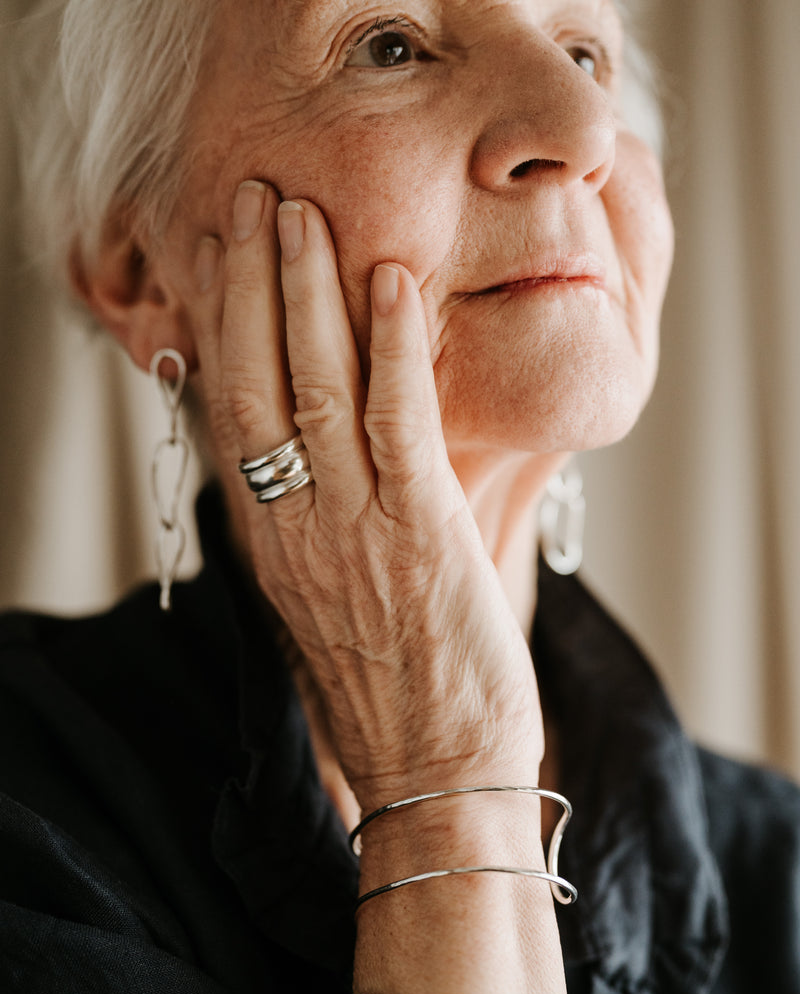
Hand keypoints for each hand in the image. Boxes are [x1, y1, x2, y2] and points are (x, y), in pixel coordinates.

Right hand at [190, 181, 543, 814]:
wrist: (434, 776)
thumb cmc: (394, 692)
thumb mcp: (334, 603)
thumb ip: (321, 528)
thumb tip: (327, 464)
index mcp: (275, 540)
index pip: (237, 411)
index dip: (231, 325)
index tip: (231, 259)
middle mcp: (296, 525)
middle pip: (259, 381)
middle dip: (255, 283)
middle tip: (257, 202)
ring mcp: (352, 528)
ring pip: (314, 386)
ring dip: (309, 292)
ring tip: (303, 215)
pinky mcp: (418, 535)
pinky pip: (396, 422)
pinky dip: (391, 347)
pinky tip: (389, 282)